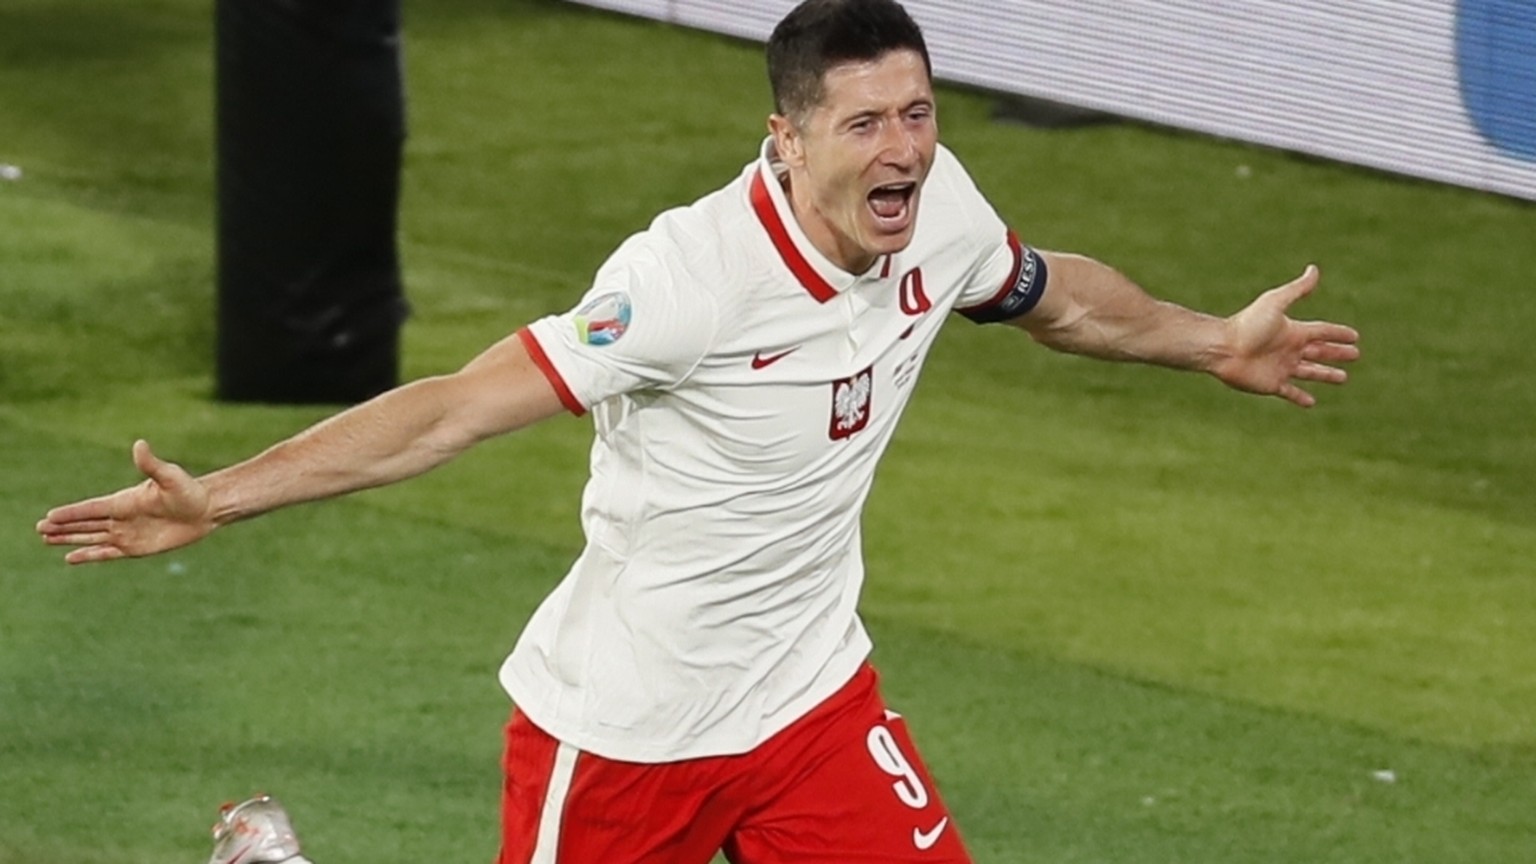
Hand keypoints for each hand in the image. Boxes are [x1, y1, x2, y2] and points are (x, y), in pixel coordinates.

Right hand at [36, 440, 214, 563]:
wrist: (206, 509)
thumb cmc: (189, 491)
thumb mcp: (170, 476)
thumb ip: (151, 464)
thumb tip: (140, 445)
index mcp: (124, 501)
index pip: (91, 508)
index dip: (71, 513)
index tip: (50, 515)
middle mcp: (121, 517)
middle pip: (85, 524)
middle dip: (62, 526)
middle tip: (40, 528)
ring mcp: (127, 533)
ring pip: (91, 537)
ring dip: (70, 539)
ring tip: (46, 539)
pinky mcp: (136, 548)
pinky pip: (107, 553)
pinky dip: (90, 555)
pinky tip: (71, 557)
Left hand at [1212, 265, 1359, 406]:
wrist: (1223, 347)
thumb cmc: (1248, 325)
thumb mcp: (1275, 303)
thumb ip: (1296, 289)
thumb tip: (1314, 269)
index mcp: (1292, 331)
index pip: (1321, 331)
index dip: (1338, 333)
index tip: (1355, 336)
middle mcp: (1288, 349)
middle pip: (1319, 352)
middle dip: (1337, 353)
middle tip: (1355, 355)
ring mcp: (1280, 368)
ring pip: (1310, 373)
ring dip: (1326, 375)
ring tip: (1343, 378)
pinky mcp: (1271, 384)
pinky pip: (1290, 392)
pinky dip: (1301, 397)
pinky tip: (1312, 402)